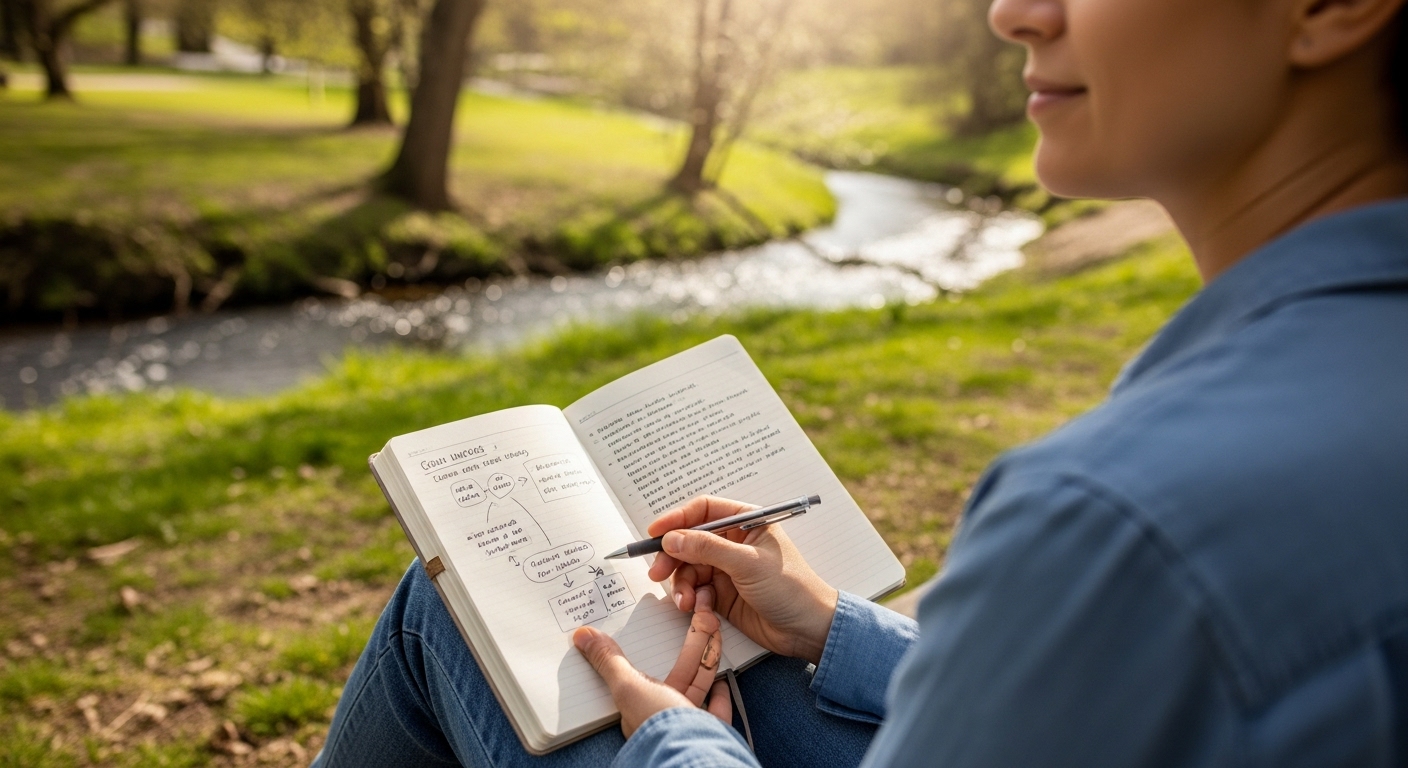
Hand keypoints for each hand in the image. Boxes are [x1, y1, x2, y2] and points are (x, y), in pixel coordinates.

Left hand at [574, 586, 731, 738]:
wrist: (696, 757)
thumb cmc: (659, 727)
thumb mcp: (629, 687)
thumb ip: (609, 661)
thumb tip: (581, 636)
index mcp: (641, 710)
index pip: (645, 674)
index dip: (655, 650)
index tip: (661, 626)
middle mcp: (665, 719)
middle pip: (681, 674)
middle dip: (695, 643)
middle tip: (703, 616)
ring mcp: (692, 726)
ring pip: (700, 686)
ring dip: (709, 657)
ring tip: (716, 630)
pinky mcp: (716, 732)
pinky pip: (718, 711)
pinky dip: (721, 694)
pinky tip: (723, 678)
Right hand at [647, 496, 838, 664]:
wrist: (808, 630)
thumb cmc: (791, 588)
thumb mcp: (748, 563)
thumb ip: (708, 548)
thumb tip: (673, 538)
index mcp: (746, 522)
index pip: (704, 511)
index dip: (677, 519)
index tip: (655, 533)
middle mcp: (734, 542)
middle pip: (690, 540)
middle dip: (673, 556)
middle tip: (657, 573)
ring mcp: (727, 568)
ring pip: (689, 568)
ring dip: (681, 583)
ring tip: (685, 601)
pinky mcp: (723, 593)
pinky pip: (695, 589)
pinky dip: (691, 598)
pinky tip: (699, 608)